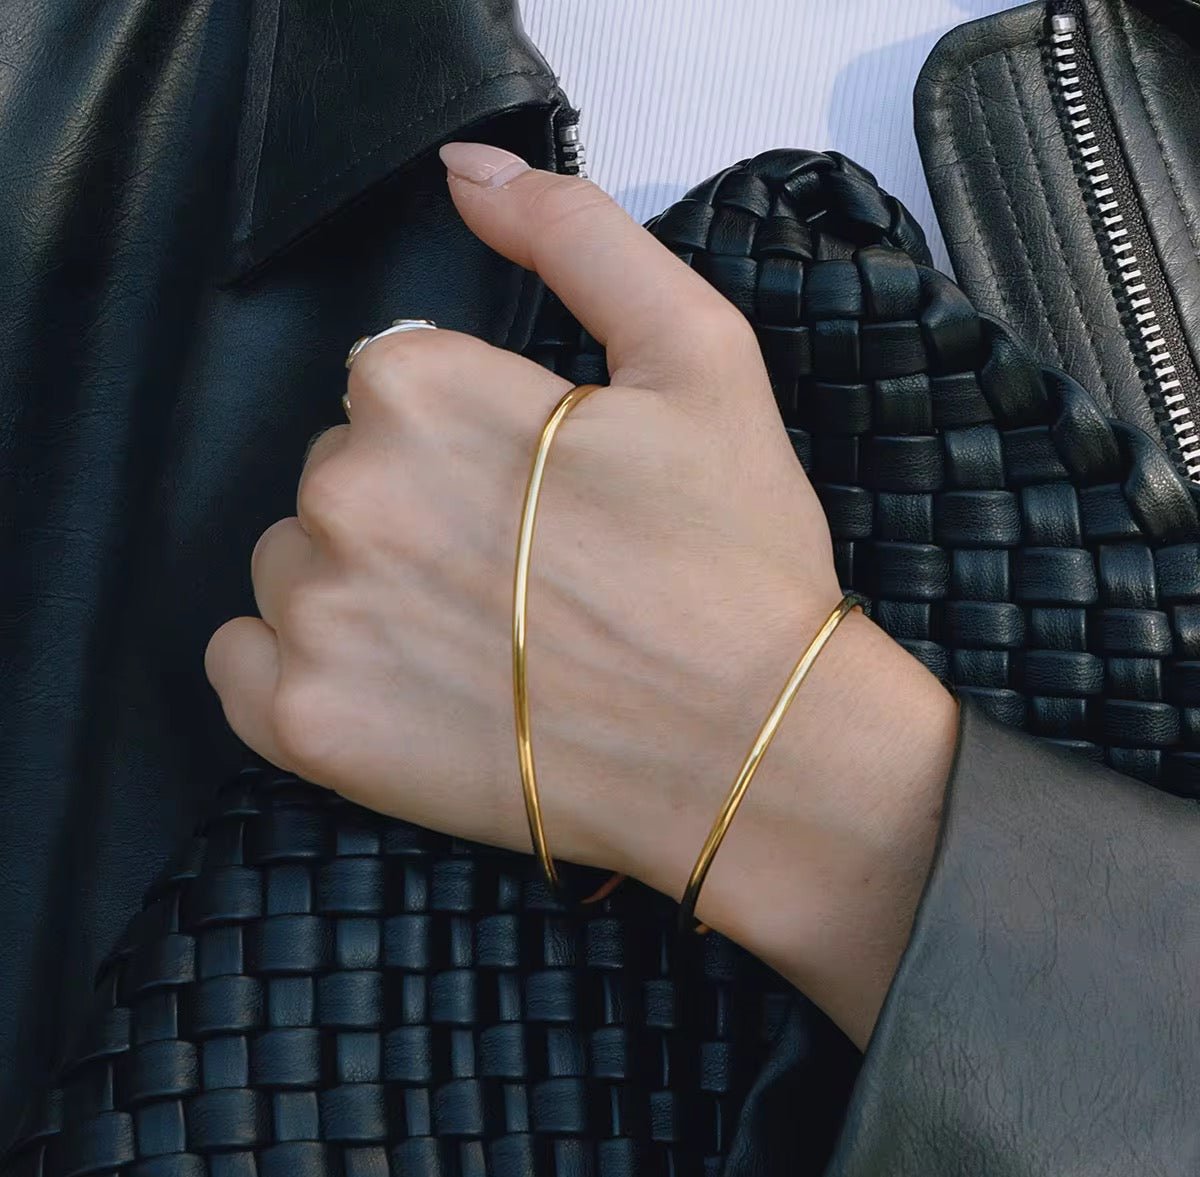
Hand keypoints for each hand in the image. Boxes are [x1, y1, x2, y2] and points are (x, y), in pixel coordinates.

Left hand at [205, 143, 957, 1045]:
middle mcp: (344, 492)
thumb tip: (464, 170)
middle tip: (521, 575)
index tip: (540, 496)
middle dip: (413, 505)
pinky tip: (389, 683)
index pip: (391, 381)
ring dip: (357, 587)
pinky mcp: (307, 727)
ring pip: (292, 564)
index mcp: (422, 389)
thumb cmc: (732, 556)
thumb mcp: (698, 357)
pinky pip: (239, 666)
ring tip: (472, 640)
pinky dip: (294, 668)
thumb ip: (578, 237)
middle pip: (336, 472)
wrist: (749, 747)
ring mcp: (317, 617)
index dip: (472, 437)